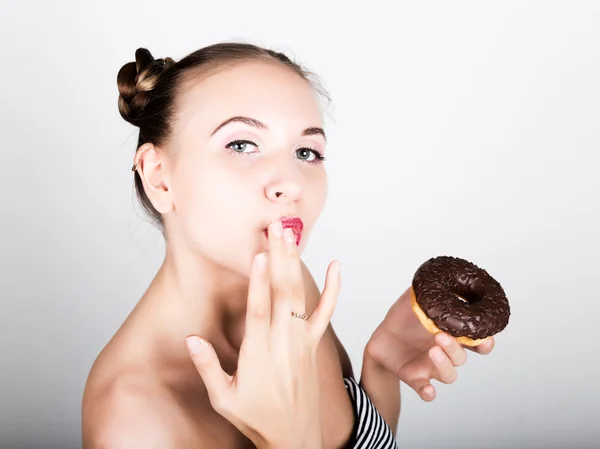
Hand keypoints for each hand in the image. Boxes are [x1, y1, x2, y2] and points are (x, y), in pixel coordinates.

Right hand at [185, 218, 339, 448]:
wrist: (294, 438)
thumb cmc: (256, 417)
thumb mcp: (223, 397)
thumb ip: (207, 366)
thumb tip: (190, 339)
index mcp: (258, 353)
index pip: (259, 309)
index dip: (259, 280)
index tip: (259, 253)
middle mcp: (283, 342)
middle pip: (282, 292)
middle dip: (279, 257)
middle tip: (275, 228)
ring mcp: (302, 341)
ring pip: (300, 295)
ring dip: (296, 264)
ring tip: (290, 236)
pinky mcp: (314, 344)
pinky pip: (326, 312)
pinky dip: (334, 289)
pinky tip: (336, 267)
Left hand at [365, 287, 494, 401]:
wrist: (380, 337)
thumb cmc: (402, 319)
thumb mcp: (412, 300)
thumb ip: (427, 290)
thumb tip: (437, 274)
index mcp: (450, 334)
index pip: (477, 342)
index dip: (485, 342)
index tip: (485, 338)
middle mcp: (445, 353)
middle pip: (462, 357)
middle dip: (457, 349)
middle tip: (441, 336)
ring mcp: (432, 367)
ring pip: (449, 375)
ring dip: (444, 364)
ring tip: (432, 350)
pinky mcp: (416, 378)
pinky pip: (427, 391)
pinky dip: (429, 392)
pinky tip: (428, 390)